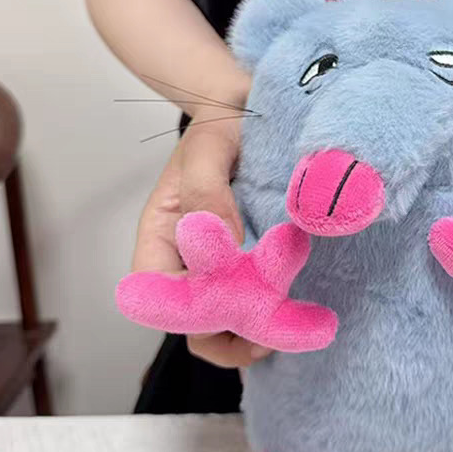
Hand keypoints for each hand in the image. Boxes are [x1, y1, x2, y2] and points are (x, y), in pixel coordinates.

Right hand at [131, 103, 271, 366]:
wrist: (248, 113)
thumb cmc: (219, 126)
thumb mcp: (208, 149)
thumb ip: (206, 193)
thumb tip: (221, 243)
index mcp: (161, 234)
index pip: (155, 292)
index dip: (185, 312)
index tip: (228, 310)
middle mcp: (185, 259)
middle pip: (189, 319)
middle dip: (225, 336)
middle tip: (269, 338)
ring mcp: (217, 266)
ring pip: (222, 321)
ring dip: (251, 334)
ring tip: (289, 332)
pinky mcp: (248, 265)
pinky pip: (251, 304)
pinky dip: (269, 317)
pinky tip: (296, 316)